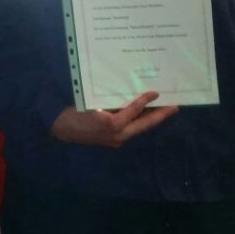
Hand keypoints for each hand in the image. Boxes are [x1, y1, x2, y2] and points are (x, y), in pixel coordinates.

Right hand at [50, 92, 177, 147]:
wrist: (59, 129)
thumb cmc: (73, 112)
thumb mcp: (91, 103)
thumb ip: (111, 101)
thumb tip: (128, 94)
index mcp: (111, 124)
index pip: (133, 110)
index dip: (145, 101)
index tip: (156, 93)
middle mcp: (117, 134)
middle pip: (144, 124)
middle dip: (160, 116)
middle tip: (175, 107)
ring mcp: (116, 139)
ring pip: (139, 128)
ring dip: (152, 120)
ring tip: (164, 110)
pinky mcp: (113, 140)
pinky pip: (131, 130)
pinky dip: (139, 122)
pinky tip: (144, 115)